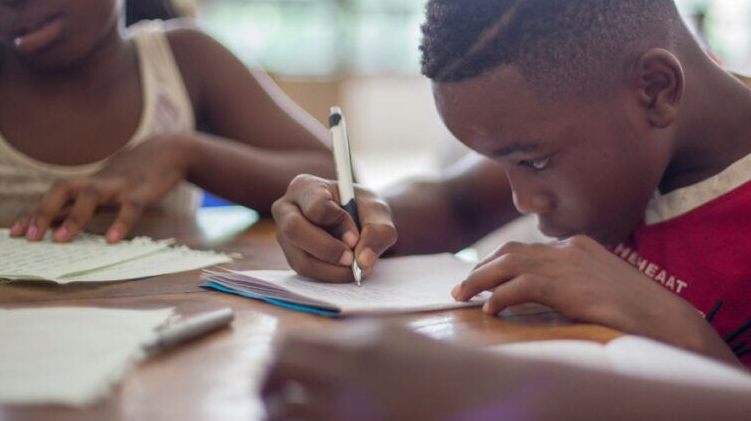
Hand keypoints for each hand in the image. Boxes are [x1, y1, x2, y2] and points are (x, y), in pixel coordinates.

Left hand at [9, 134, 194, 242]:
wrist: (171, 151)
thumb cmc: (136, 174)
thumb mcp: (107, 187)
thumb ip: (84, 203)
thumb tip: (55, 224)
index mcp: (89, 184)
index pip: (53, 197)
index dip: (32, 213)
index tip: (15, 233)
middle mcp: (99, 182)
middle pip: (63, 188)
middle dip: (43, 211)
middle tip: (30, 237)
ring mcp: (121, 185)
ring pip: (92, 194)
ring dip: (74, 216)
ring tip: (60, 240)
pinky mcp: (144, 190)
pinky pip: (131, 207)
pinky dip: (121, 222)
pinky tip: (112, 240)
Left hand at [261, 323, 537, 420]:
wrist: (484, 394)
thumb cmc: (441, 367)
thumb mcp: (395, 338)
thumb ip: (352, 340)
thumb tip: (312, 350)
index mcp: (357, 344)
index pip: (287, 346)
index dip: (273, 362)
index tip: (275, 375)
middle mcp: (350, 374)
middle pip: (275, 375)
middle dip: (266, 388)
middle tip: (270, 399)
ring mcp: (354, 409)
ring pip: (285, 412)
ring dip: (280, 413)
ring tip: (288, 416)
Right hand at [271, 174, 395, 281]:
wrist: (361, 220)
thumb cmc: (364, 209)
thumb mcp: (378, 213)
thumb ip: (377, 232)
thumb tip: (363, 260)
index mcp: (305, 186)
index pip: (316, 207)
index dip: (339, 224)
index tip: (356, 236)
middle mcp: (287, 209)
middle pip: (294, 231)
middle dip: (328, 250)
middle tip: (353, 260)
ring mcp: (285, 235)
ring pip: (301, 258)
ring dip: (333, 269)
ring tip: (356, 267)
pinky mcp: (291, 255)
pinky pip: (306, 271)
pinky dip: (330, 275)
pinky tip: (347, 270)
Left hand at [453, 236, 681, 333]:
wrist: (667, 320)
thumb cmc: (637, 311)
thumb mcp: (599, 287)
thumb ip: (570, 283)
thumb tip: (539, 296)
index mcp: (577, 245)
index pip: (525, 248)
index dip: (496, 262)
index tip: (478, 279)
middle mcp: (570, 249)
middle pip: (511, 252)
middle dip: (480, 270)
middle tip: (460, 289)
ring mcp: (571, 266)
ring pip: (511, 265)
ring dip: (481, 281)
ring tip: (463, 297)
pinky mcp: (571, 288)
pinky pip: (524, 287)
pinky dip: (501, 296)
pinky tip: (489, 309)